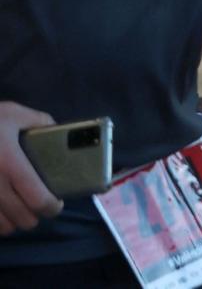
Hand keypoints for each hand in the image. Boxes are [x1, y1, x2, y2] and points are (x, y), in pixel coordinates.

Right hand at [0, 102, 61, 233]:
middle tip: (38, 207)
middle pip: (21, 218)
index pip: (37, 198)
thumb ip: (37, 120)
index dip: (51, 206)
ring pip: (2, 226)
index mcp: (9, 162)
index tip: (56, 203)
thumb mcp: (11, 113)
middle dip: (34, 216)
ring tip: (18, 210)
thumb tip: (57, 129)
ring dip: (13, 222)